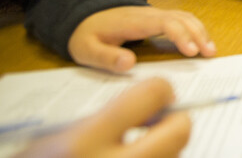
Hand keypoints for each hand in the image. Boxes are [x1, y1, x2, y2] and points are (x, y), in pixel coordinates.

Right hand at [17, 77, 188, 157]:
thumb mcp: (61, 135)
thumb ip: (107, 117)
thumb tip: (155, 100)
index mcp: (87, 141)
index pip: (152, 95)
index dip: (160, 89)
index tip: (157, 94)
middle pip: (180, 131)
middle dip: (175, 121)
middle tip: (157, 121)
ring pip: (176, 155)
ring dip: (166, 147)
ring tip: (138, 146)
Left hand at [68, 7, 215, 72]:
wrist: (83, 13)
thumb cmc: (86, 33)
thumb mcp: (86, 49)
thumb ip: (106, 57)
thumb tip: (130, 64)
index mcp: (135, 22)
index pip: (165, 23)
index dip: (181, 36)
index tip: (192, 52)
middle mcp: (149, 14)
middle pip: (181, 18)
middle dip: (198, 34)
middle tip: (210, 54)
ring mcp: (154, 15)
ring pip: (184, 17)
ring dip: (200, 31)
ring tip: (211, 51)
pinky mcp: (157, 19)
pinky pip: (181, 20)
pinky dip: (195, 29)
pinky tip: (200, 43)